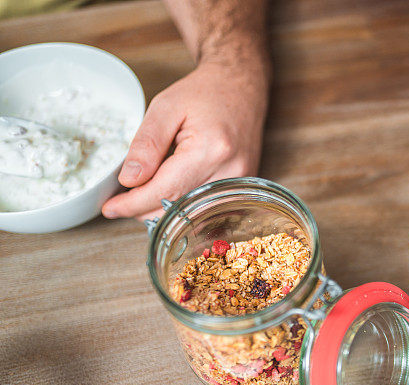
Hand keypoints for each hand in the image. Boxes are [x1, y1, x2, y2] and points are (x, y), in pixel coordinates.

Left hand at [102, 59, 267, 219]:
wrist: (241, 88)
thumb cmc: (205, 93)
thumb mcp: (166, 107)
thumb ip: (146, 145)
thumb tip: (129, 181)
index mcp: (210, 150)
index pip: (164, 192)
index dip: (132, 204)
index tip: (109, 208)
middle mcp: (231, 173)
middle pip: (178, 209)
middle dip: (143, 210)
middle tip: (121, 200)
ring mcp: (239, 184)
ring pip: (191, 215)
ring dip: (162, 211)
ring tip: (141, 195)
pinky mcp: (240, 189)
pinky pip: (205, 209)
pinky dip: (182, 208)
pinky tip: (166, 195)